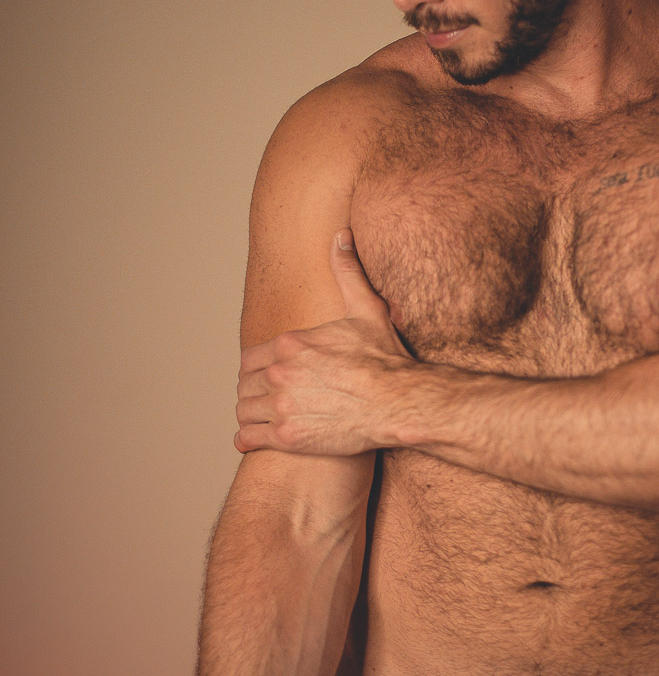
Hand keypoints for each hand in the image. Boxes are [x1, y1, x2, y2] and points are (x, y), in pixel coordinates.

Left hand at [235, 230, 412, 455]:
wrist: (398, 401)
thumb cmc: (385, 359)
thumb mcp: (366, 309)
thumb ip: (347, 273)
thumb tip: (341, 236)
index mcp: (290, 344)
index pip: (250, 357)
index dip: (256, 367)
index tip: (264, 374)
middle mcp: (279, 373)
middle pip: (245, 383)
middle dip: (253, 390)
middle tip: (262, 398)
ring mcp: (281, 405)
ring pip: (243, 409)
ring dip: (249, 414)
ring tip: (259, 418)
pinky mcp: (288, 436)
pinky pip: (248, 437)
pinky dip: (246, 438)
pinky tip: (252, 438)